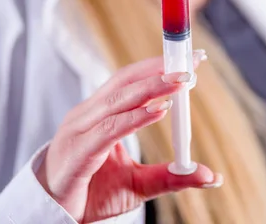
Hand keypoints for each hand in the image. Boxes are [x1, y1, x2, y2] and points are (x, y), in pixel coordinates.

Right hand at [36, 51, 221, 222]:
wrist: (53, 218)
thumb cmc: (91, 193)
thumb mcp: (138, 184)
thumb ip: (171, 176)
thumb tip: (212, 176)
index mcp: (100, 113)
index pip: (131, 80)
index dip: (159, 67)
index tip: (190, 58)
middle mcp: (89, 115)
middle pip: (127, 81)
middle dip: (160, 69)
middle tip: (192, 61)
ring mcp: (80, 130)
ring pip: (120, 100)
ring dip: (153, 87)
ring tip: (181, 81)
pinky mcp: (78, 152)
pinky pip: (110, 129)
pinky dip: (135, 117)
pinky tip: (159, 110)